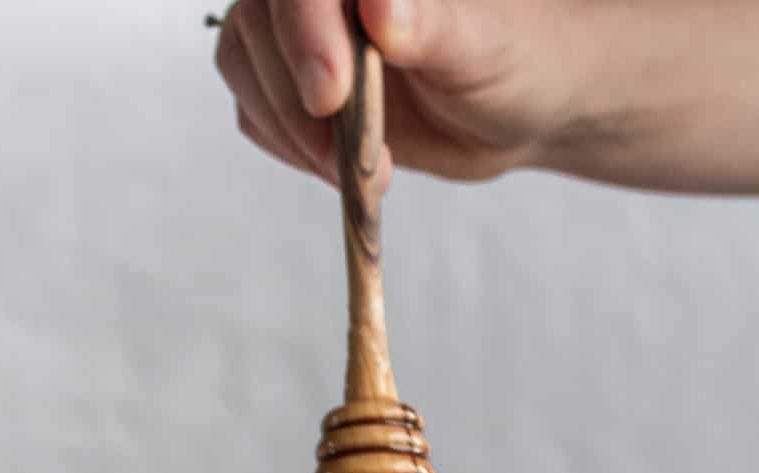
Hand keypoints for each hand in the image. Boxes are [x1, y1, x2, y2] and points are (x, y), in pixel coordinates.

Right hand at [212, 0, 606, 185]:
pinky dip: (287, 146)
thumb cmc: (509, 60)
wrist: (515, 108)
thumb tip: (379, 8)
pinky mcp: (294, 85)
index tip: (330, 95)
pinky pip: (254, 111)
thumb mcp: (481, 45)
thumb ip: (430, 24)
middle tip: (350, 155)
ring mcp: (301, 33)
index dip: (304, 31)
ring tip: (354, 170)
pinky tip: (338, 166)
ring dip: (289, 128)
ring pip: (244, 63)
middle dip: (294, 95)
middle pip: (258, 20)